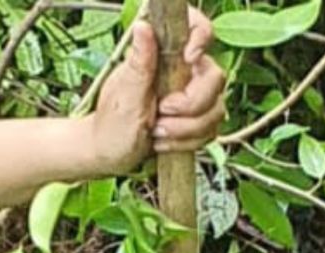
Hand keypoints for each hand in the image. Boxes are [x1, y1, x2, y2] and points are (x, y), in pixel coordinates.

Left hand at [89, 8, 226, 174]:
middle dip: (190, 105)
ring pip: (215, 110)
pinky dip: (186, 142)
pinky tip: (164, 142)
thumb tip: (142, 28)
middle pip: (214, 79)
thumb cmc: (110, 124)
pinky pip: (210, 131)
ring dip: (185, 130)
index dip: (201, 41)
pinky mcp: (198, 121)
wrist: (109, 153)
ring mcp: (194, 98)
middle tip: (161, 113)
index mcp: (166, 58)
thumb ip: (140, 63)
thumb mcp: (125, 94)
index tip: (189, 60)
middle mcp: (184, 74)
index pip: (200, 31)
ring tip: (156, 131)